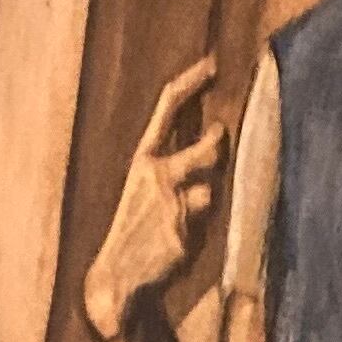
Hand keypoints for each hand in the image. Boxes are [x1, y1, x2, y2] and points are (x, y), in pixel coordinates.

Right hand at [84, 57, 223, 341]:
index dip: (192, 82)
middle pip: (209, 149)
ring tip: (187, 209)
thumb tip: (217, 136)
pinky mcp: (183, 231)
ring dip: (210, 198)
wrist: (119, 278)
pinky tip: (180, 242)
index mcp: (142, 160)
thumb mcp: (149, 188)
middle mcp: (156, 174)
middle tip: (222, 140)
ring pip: (213, 189)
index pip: (168, 108)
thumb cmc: (140, 230)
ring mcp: (171, 202)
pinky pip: (210, 223)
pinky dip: (203, 229)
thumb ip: (180, 161)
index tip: (213, 63)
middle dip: (222, 147)